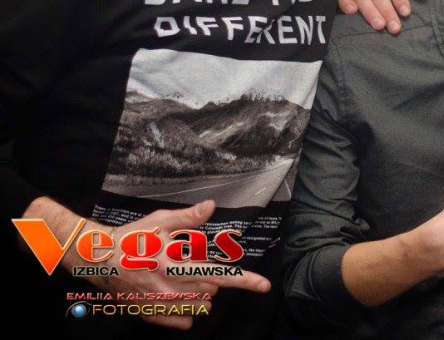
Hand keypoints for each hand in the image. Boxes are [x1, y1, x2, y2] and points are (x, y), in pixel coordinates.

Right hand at [86, 200, 269, 329]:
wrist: (95, 259)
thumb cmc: (130, 237)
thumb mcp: (159, 221)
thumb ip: (188, 218)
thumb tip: (211, 206)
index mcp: (172, 263)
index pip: (217, 273)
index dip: (244, 280)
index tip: (264, 285)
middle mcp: (167, 287)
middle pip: (211, 289)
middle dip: (210, 276)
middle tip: (190, 261)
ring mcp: (158, 304)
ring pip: (199, 307)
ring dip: (201, 293)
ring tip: (183, 277)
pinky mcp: (149, 314)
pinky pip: (181, 321)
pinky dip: (186, 312)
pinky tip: (180, 298)